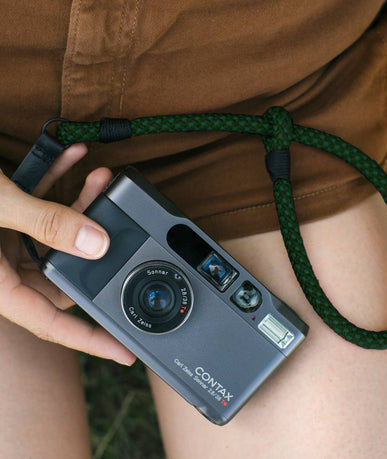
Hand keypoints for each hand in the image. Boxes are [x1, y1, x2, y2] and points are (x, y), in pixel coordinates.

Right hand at [0, 143, 135, 365]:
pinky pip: (36, 206)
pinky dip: (55, 182)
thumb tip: (97, 243)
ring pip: (55, 234)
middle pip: (63, 267)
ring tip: (99, 177)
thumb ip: (45, 223)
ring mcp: (0, 242)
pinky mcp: (1, 218)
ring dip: (78, 203)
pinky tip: (73, 158)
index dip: (90, 340)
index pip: (50, 323)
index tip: (125, 351)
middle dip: (94, 237)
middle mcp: (0, 269)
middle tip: (114, 209)